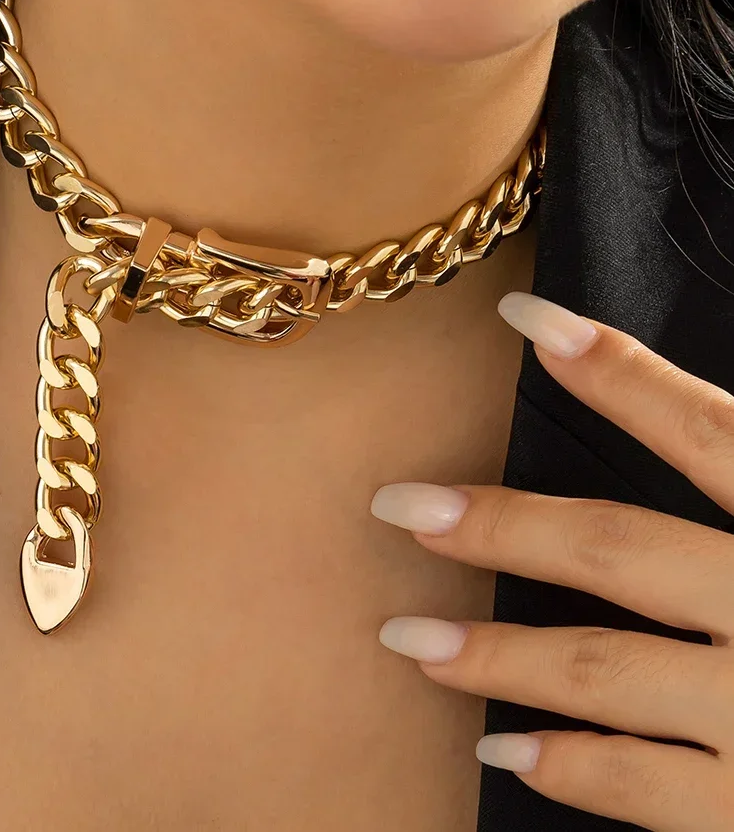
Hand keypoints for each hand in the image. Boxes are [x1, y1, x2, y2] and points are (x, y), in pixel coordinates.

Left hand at [369, 291, 733, 831]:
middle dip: (502, 526)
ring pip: (609, 671)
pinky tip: (506, 753)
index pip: (709, 429)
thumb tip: (714, 438)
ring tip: (406, 641)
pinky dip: (573, 769)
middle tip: (399, 508)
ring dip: (497, 658)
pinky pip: (651, 793)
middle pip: (621, 550)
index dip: (615, 371)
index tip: (522, 318)